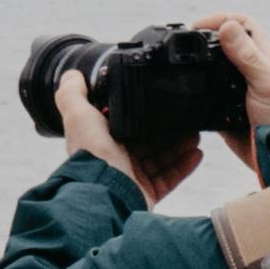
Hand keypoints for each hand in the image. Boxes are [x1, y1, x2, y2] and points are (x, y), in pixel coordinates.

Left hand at [51, 86, 199, 205]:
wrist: (104, 194)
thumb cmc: (91, 155)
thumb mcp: (78, 115)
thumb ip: (72, 93)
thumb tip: (73, 74)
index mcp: (101, 140)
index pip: (127, 124)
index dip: (146, 114)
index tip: (164, 103)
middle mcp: (116, 159)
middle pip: (148, 141)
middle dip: (169, 129)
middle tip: (187, 119)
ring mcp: (132, 178)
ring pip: (161, 159)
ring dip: (180, 146)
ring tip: (196, 135)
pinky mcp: (146, 193)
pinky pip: (169, 178)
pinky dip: (184, 166)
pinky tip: (196, 154)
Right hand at [197, 10, 269, 139]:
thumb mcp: (267, 83)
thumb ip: (248, 56)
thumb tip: (226, 26)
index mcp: (263, 57)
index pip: (243, 24)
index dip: (221, 18)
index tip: (197, 25)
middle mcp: (250, 69)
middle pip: (225, 42)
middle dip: (204, 38)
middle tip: (185, 42)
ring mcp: (237, 89)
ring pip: (214, 67)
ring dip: (199, 62)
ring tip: (182, 62)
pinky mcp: (226, 109)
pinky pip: (207, 94)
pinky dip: (196, 89)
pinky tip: (187, 89)